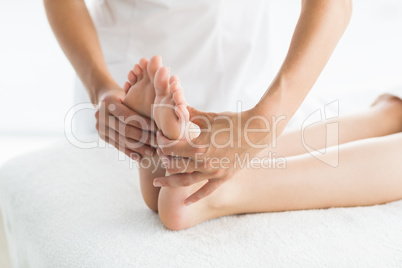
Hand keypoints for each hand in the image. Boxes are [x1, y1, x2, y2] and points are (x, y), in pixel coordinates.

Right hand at [95, 88, 156, 159]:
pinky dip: (129, 152)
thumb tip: (159, 114)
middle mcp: (101, 115)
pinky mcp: (102, 136)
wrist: (104, 99)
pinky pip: (117, 146)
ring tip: (151, 152)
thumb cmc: (124, 96)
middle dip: (143, 137)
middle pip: (125, 129)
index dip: (143, 123)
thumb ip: (138, 103)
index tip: (157, 129)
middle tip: (157, 143)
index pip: (127, 116)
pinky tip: (139, 157)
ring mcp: (100, 127)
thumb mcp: (129, 94)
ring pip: (122, 140)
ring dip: (138, 148)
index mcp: (108, 102)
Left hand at [154, 105, 285, 204]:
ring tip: (157, 183)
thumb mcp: (208, 117)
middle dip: (163, 160)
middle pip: (174, 165)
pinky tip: (185, 202)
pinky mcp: (223, 177)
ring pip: (185, 180)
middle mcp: (203, 161)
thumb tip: (175, 106)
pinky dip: (195, 197)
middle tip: (158, 156)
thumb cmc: (232, 120)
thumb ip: (189, 114)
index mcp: (198, 145)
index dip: (161, 142)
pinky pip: (206, 191)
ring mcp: (213, 172)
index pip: (170, 147)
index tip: (159, 137)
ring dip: (169, 182)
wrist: (257, 131)